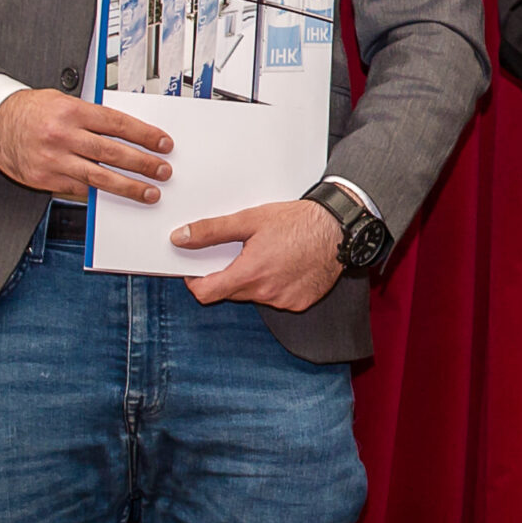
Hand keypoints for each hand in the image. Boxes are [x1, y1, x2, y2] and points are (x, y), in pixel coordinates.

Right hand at [0, 87, 173, 200]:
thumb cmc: (31, 109)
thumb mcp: (64, 101)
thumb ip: (93, 116)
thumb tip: (128, 131)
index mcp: (72, 112)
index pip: (119, 124)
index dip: (145, 135)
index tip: (163, 144)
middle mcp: (63, 136)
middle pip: (113, 152)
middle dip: (143, 164)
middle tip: (163, 170)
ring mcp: (53, 160)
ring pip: (99, 176)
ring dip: (128, 186)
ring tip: (148, 192)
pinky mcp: (44, 178)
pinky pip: (77, 189)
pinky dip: (97, 192)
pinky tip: (114, 196)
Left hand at [175, 199, 345, 311]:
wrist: (340, 227)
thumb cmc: (299, 221)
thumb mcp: (250, 219)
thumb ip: (212, 231)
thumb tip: (181, 238)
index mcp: (250, 272)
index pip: (206, 293)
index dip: (196, 282)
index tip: (198, 271)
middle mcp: (266, 292)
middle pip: (231, 292)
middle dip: (230, 275)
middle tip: (243, 251)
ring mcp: (284, 300)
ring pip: (255, 295)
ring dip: (255, 280)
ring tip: (271, 255)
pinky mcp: (300, 303)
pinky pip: (278, 298)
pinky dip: (277, 285)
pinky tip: (289, 265)